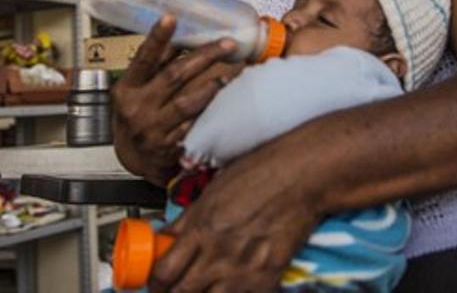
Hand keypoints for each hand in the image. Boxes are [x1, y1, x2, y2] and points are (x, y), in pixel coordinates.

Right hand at [112, 17, 241, 184]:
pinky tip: (224, 101)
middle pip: (174, 76)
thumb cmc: (136, 115)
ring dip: (212, 85)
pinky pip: (193, 125)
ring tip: (231, 72)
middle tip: (227, 43)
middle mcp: (137, 108)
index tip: (170, 17)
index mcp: (127, 88)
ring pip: (187, 102)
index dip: (156, 38)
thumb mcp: (135, 89)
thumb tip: (178, 33)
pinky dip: (209, 111)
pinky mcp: (168, 146)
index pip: (143, 58)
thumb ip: (155, 64)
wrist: (134, 159)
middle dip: (204, 56)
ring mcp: (152, 129)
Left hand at [149, 143, 320, 291]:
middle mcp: (219, 253)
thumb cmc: (261, 173)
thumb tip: (167, 236)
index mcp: (201, 228)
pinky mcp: (267, 279)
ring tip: (203, 288)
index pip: (163, 273)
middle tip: (174, 288)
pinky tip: (231, 286)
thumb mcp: (213, 191)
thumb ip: (188, 219)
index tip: (156, 282)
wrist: (302, 176)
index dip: (155, 283)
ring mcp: (244, 270)